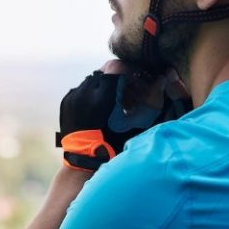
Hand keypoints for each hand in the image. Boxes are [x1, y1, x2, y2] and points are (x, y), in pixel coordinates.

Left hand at [56, 60, 190, 171]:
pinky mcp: (66, 103)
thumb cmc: (114, 145)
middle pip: (104, 72)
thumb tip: (162, 80)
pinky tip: (98, 108)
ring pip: (91, 80)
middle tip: (126, 89)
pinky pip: (80, 90)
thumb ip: (151, 101)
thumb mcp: (137, 124)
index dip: (128, 69)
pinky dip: (91, 94)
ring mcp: (73, 97)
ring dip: (103, 85)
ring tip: (112, 100)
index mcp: (103, 97)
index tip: (135, 76)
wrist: (85, 162)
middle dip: (116, 78)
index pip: (116, 67)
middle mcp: (85, 93)